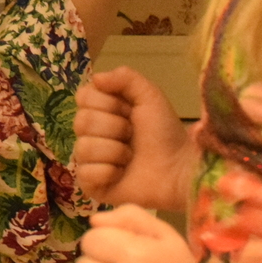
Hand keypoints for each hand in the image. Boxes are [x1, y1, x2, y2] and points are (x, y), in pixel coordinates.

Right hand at [74, 67, 195, 208]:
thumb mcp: (150, 96)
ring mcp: (88, 160)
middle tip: (132, 136)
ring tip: (131, 157)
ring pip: (83, 148)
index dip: (107, 103)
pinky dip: (107, 172)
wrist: (180, 169)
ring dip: (114, 151)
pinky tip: (122, 174)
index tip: (129, 111)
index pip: (82, 97)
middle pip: (81, 122)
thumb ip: (125, 77)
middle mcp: (90, 133)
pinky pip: (85, 173)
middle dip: (114, 128)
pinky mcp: (91, 185)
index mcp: (100, 110)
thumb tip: (96, 78)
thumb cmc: (165, 132)